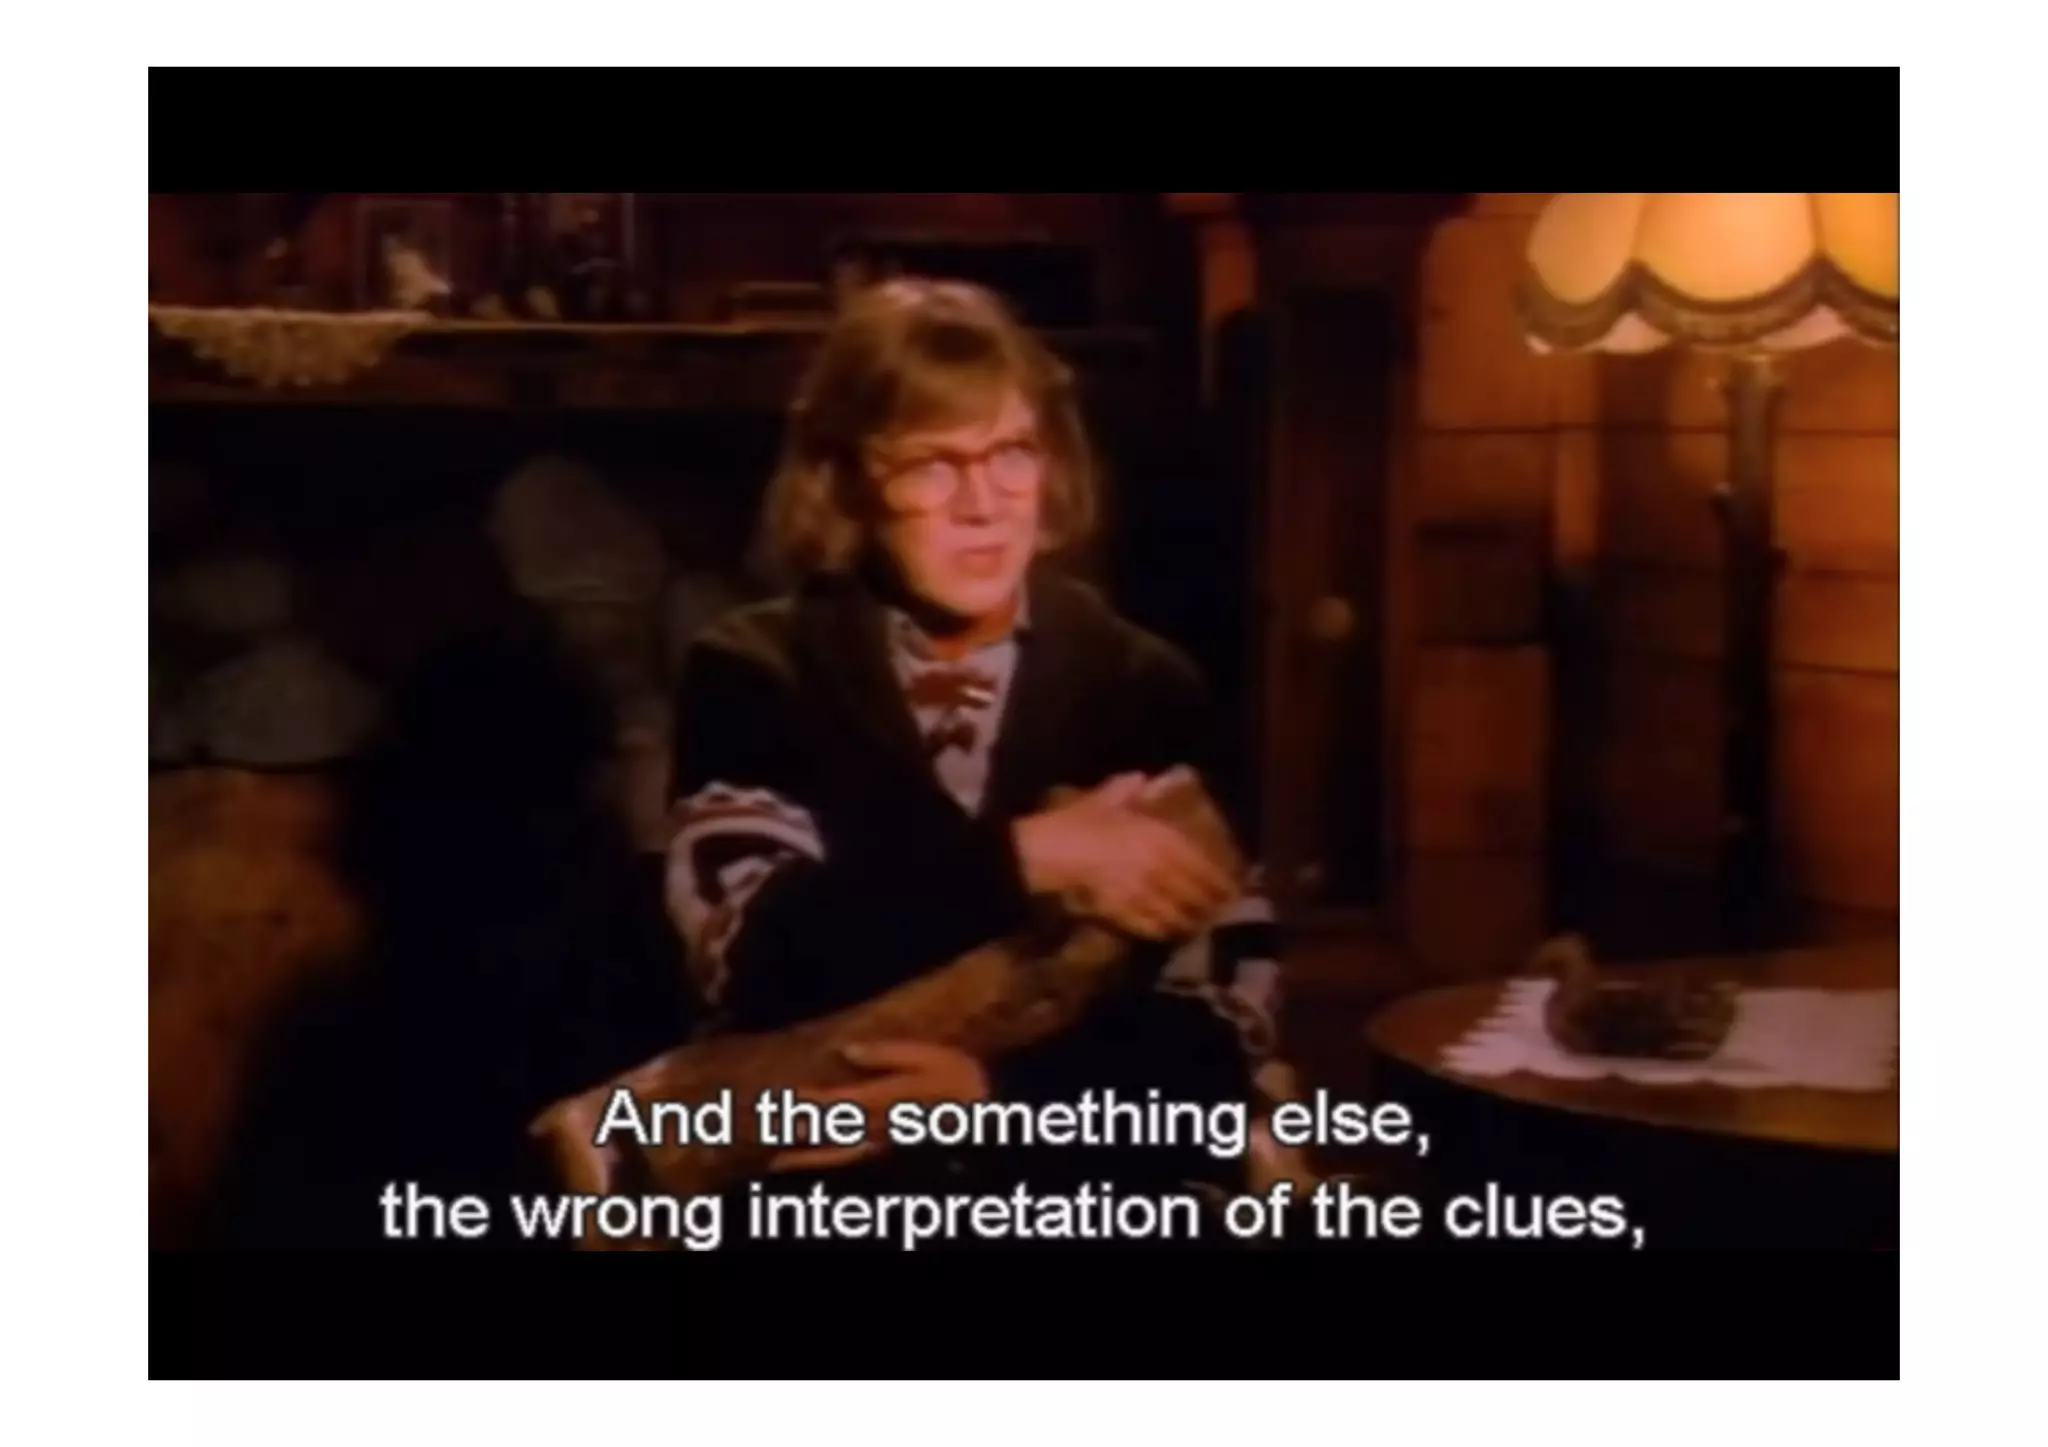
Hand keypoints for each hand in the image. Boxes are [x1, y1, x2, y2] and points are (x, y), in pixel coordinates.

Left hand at [765, 1040, 989, 1172]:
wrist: (982, 1114)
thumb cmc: (958, 1077)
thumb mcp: (928, 1055)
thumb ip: (887, 1053)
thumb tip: (847, 1051)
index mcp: (885, 1100)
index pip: (836, 1104)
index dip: (807, 1102)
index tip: (781, 1095)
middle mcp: (878, 1128)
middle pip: (828, 1132)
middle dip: (794, 1130)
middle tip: (761, 1129)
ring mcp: (881, 1146)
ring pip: (833, 1155)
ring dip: (802, 1158)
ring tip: (772, 1160)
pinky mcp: (885, 1153)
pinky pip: (848, 1162)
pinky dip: (824, 1165)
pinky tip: (807, 1165)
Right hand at [1012, 771, 1238, 940]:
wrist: (1050, 852)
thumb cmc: (1078, 821)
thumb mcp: (1105, 798)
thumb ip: (1127, 789)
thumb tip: (1141, 779)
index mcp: (1160, 839)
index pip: (1202, 865)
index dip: (1221, 879)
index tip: (1234, 886)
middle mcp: (1159, 870)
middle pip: (1195, 894)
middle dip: (1211, 904)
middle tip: (1221, 910)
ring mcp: (1142, 895)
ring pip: (1176, 914)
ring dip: (1190, 920)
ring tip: (1198, 924)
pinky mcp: (1123, 914)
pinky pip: (1150, 926)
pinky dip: (1162, 930)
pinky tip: (1167, 931)